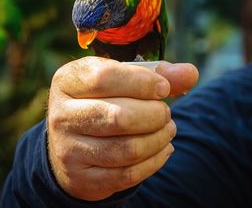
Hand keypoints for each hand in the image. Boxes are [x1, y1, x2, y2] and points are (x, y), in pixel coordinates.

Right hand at [47, 56, 197, 200]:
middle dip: (155, 115)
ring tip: (168, 129)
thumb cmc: (104, 100)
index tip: (163, 88)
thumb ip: (157, 73)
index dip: (142, 82)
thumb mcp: (121, 79)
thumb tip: (190, 73)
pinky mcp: (81, 177)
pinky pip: (127, 175)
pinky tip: (163, 148)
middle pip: (119, 117)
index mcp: (67, 81)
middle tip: (165, 112)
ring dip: (159, 139)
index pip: (104, 77)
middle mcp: (61, 115)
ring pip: (127, 149)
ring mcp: (68, 149)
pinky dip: (155, 161)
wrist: (74, 141)